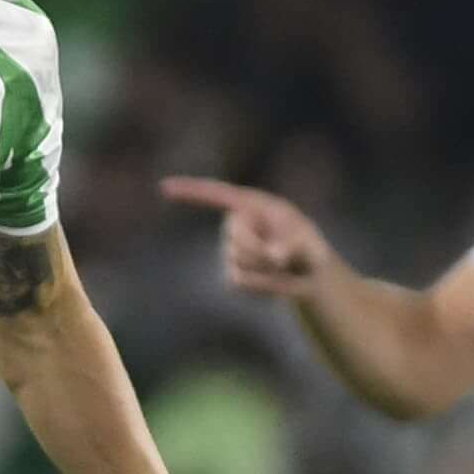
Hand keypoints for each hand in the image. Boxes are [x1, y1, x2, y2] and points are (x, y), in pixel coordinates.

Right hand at [161, 175, 336, 300]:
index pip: (216, 194)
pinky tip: (274, 282)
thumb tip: (275, 256)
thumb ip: (293, 246)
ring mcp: (232, 250)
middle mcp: (237, 224)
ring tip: (284, 270)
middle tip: (286, 260)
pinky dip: (261, 286)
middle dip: (260, 251)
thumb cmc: (309, 249)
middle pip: (235, 238)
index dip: (190, 191)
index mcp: (252, 205)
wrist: (307, 275)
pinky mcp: (233, 273)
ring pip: (238, 263)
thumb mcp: (309, 243)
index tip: (164, 187)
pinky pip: (240, 282)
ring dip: (265, 271)